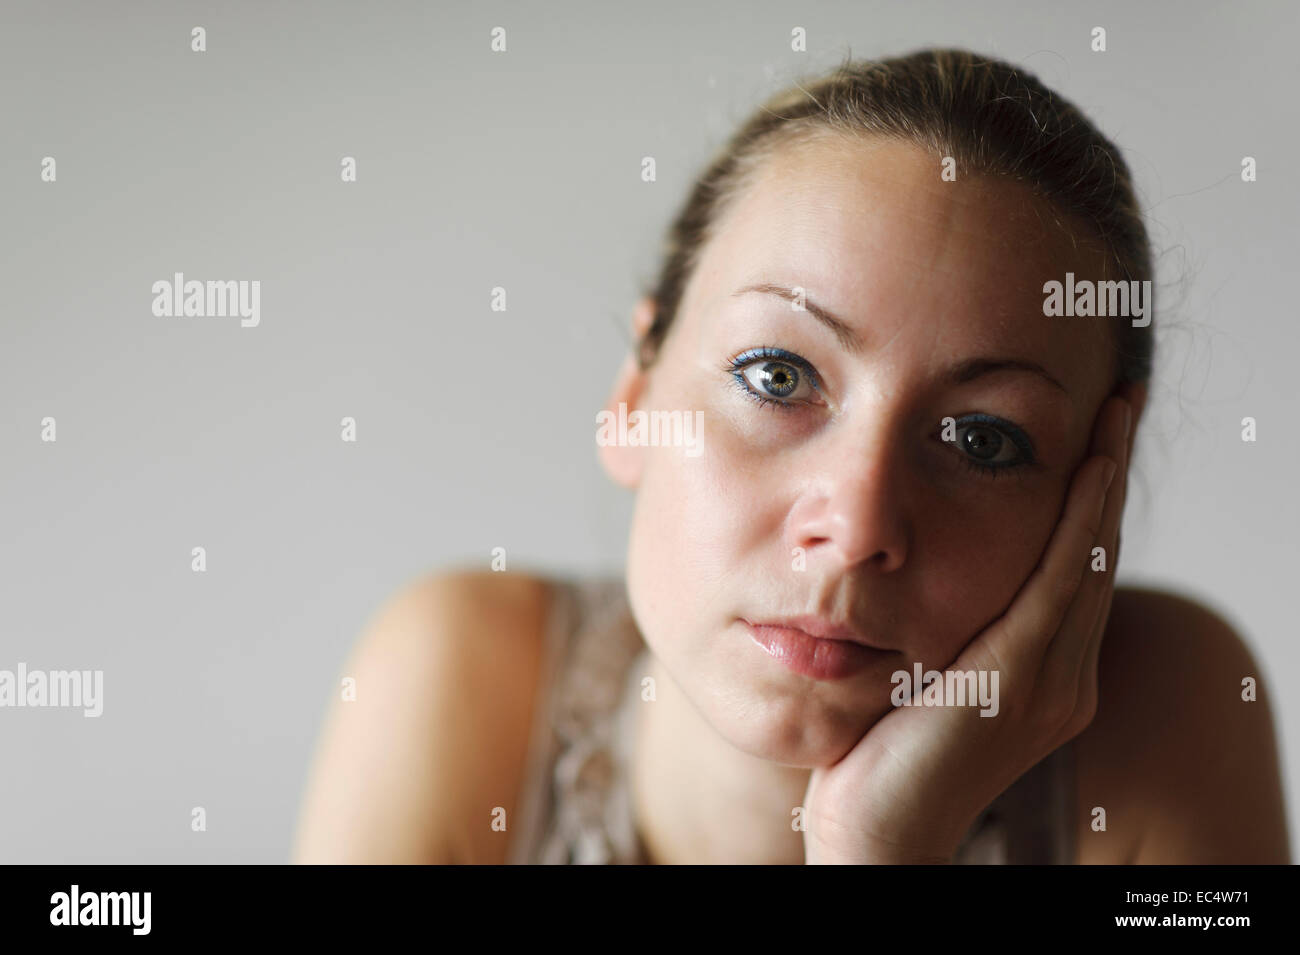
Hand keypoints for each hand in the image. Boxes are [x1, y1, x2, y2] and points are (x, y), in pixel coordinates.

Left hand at [803, 395, 1132, 863]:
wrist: (875, 831)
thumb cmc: (881, 754)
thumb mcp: (923, 673)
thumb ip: (945, 628)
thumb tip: (916, 570)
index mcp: (1047, 676)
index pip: (1077, 569)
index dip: (1091, 500)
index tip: (1094, 433)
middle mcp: (1065, 678)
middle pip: (1096, 554)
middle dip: (1109, 473)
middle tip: (1120, 401)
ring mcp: (1052, 682)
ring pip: (1089, 558)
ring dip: (1103, 479)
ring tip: (1113, 414)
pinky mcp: (1021, 681)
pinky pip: (1060, 584)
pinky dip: (1079, 524)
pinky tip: (1088, 471)